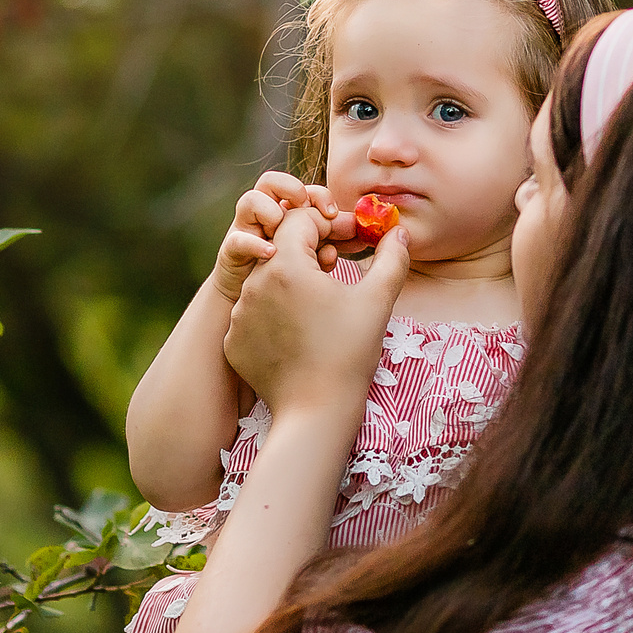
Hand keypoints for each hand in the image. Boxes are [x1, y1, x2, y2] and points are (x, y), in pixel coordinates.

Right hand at [214, 172, 337, 299]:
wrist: (258, 311)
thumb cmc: (291, 280)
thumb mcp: (316, 256)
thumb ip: (334, 241)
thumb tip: (361, 232)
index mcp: (289, 212)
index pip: (303, 189)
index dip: (320, 196)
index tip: (334, 214)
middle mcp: (266, 216)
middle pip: (272, 182)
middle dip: (292, 190)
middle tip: (307, 208)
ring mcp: (247, 232)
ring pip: (250, 201)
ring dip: (269, 210)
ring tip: (283, 228)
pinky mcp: (232, 253)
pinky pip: (237, 240)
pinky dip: (254, 244)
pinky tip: (271, 253)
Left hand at [224, 203, 409, 417]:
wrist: (315, 412)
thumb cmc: (349, 354)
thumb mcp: (377, 301)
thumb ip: (391, 258)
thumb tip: (398, 232)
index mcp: (285, 266)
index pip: (300, 220)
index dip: (328, 223)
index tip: (350, 238)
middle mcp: (253, 284)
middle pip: (280, 246)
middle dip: (310, 247)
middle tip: (337, 262)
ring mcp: (239, 314)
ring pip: (266, 278)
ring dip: (292, 278)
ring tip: (321, 298)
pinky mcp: (234, 340)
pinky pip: (255, 311)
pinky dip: (275, 310)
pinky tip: (300, 327)